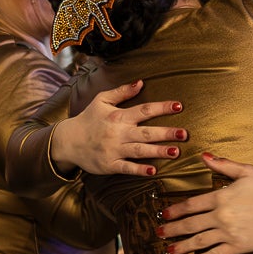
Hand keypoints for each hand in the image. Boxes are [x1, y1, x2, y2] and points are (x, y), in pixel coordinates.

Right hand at [50, 80, 184, 176]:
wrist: (68, 141)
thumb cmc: (88, 119)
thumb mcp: (102, 100)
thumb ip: (122, 92)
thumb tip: (141, 82)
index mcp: (118, 116)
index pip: (144, 110)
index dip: (162, 108)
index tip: (179, 106)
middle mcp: (118, 133)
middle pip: (146, 132)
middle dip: (166, 133)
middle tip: (184, 134)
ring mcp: (114, 150)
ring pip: (140, 150)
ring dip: (158, 151)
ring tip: (176, 151)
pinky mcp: (109, 165)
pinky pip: (127, 168)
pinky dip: (139, 170)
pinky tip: (153, 171)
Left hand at [158, 154, 252, 253]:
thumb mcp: (246, 171)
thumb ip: (223, 164)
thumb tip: (204, 156)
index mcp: (221, 197)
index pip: (191, 205)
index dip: (176, 210)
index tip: (165, 214)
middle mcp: (221, 216)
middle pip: (190, 224)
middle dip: (172, 229)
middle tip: (159, 232)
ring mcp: (228, 233)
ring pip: (198, 241)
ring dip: (181, 246)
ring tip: (169, 250)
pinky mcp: (237, 247)